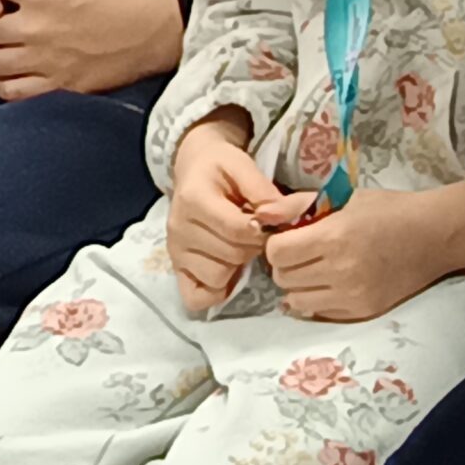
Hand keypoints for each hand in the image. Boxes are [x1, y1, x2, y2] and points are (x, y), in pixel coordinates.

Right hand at [168, 114, 280, 314]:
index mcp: (194, 199)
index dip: (262, 230)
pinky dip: (215, 289)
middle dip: (252, 246)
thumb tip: (289, 215)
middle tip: (257, 233)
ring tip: (240, 245)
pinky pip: (196, 297)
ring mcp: (174, 252)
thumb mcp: (244, 166)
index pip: (237, 230)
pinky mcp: (175, 268)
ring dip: (237, 266)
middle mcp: (179, 229)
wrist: (194, 169)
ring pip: (216, 277)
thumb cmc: (221, 168)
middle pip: (230, 256)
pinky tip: (227, 270)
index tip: (268, 222)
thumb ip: (266, 192)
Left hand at [262, 177, 464, 323]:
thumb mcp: (344, 197)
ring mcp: (351, 297)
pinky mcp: (361, 312)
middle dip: (286, 264)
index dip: (278, 242)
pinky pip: (318, 313)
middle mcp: (340, 271)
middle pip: (283, 278)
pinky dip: (317, 299)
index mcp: (335, 236)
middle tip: (303, 251)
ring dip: (299, 284)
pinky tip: (332, 282)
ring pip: (295, 301)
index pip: (277, 252)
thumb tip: (261, 214)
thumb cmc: (389, 210)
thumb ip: (299, 205)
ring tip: (316, 268)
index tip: (290, 236)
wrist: (434, 236)